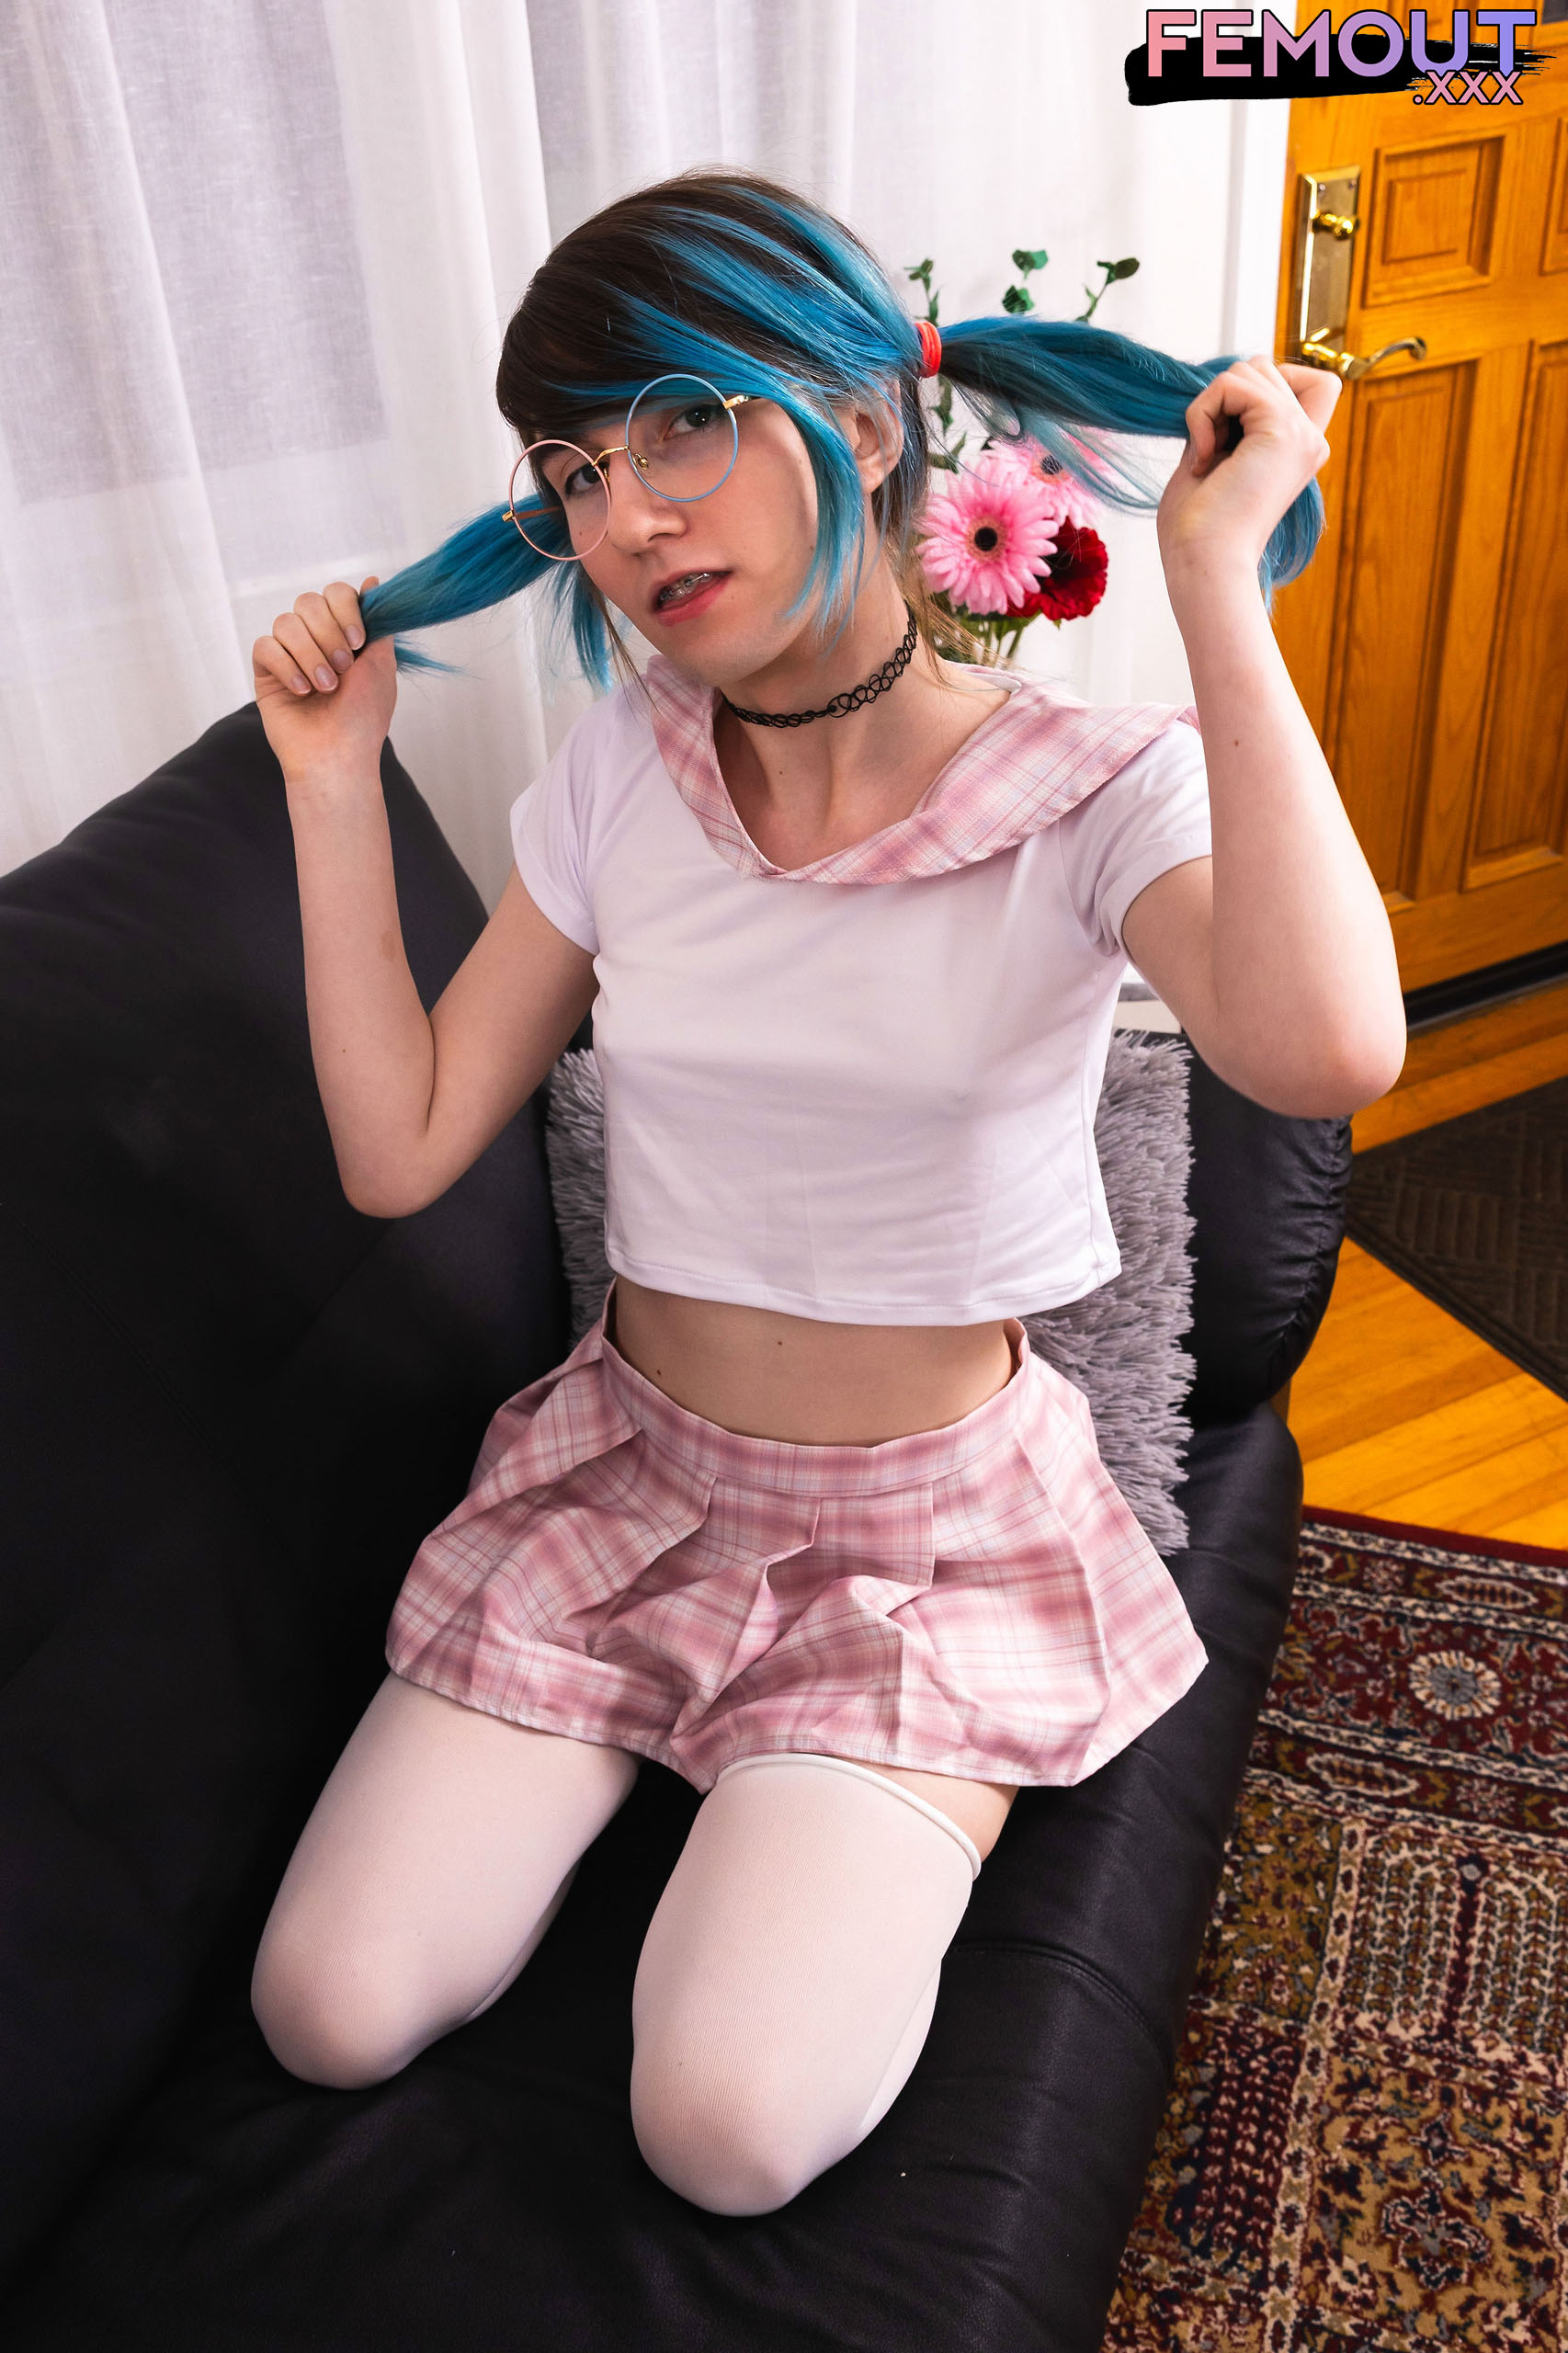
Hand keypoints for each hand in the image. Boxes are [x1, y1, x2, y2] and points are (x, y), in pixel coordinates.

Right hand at [252, 578, 396, 782]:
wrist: (338, 756)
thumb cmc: (363, 717)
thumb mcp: (381, 665)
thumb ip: (378, 622)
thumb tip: (370, 581)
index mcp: (343, 633)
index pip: (335, 593)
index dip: (345, 610)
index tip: (358, 642)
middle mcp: (314, 639)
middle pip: (308, 601)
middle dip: (328, 634)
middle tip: (343, 669)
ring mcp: (288, 654)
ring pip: (286, 623)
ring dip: (310, 654)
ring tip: (325, 687)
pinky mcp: (265, 672)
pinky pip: (265, 647)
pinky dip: (286, 667)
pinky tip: (302, 692)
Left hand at [1156, 357, 1339, 584]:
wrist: (1204, 565)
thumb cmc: (1197, 528)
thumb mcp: (1213, 458)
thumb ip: (1226, 418)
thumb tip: (1221, 382)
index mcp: (1299, 449)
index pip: (1308, 380)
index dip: (1261, 386)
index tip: (1229, 432)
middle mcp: (1309, 439)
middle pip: (1265, 366)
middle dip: (1223, 397)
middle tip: (1210, 450)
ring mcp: (1301, 434)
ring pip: (1249, 367)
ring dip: (1209, 405)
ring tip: (1206, 455)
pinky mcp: (1282, 430)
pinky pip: (1231, 384)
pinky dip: (1202, 412)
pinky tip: (1203, 458)